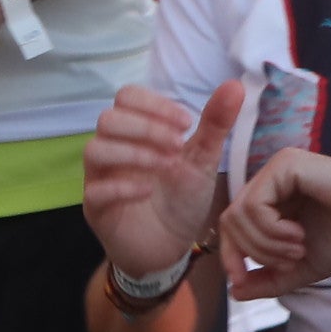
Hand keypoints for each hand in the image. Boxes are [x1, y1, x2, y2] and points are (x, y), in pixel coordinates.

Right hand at [84, 81, 243, 279]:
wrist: (172, 246)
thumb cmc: (182, 198)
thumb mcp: (203, 159)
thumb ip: (215, 123)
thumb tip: (235, 85)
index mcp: (135, 131)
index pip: (127, 97)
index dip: (154, 104)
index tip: (186, 123)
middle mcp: (112, 149)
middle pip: (108, 119)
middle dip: (146, 128)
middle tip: (177, 146)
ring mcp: (99, 178)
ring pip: (94, 150)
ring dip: (134, 153)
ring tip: (167, 166)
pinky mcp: (96, 208)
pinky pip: (95, 189)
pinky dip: (123, 186)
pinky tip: (149, 190)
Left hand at [223, 144, 330, 295]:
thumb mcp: (303, 267)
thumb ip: (270, 279)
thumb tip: (235, 291)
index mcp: (274, 199)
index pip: (233, 227)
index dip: (231, 257)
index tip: (242, 281)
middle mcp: (272, 180)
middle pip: (230, 221)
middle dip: (254, 252)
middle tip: (291, 259)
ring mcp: (278, 169)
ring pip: (239, 214)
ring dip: (267, 243)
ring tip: (299, 248)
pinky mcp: (286, 165)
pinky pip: (255, 204)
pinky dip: (271, 229)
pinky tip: (299, 234)